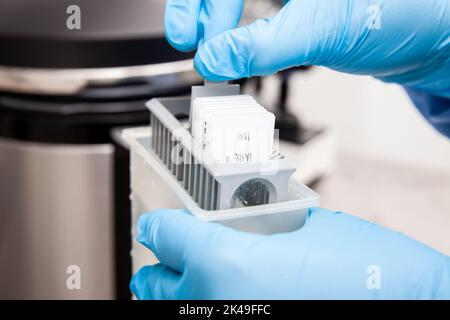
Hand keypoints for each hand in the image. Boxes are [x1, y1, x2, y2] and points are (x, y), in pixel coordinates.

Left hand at [130, 207, 449, 298]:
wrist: (414, 306)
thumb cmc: (371, 271)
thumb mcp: (308, 227)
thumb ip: (261, 227)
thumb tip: (242, 228)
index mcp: (222, 263)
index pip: (164, 234)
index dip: (158, 224)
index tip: (157, 223)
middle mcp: (212, 305)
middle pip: (152, 284)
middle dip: (159, 268)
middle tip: (167, 258)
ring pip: (173, 311)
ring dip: (176, 294)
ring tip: (189, 283)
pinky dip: (205, 307)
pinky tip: (223, 299)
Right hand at [165, 0, 449, 96]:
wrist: (432, 34)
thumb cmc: (401, 12)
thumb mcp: (322, 28)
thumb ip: (263, 45)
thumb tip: (214, 57)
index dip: (200, 1)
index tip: (189, 36)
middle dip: (204, 10)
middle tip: (194, 45)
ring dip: (219, 22)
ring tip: (211, 51)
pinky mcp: (301, 3)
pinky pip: (257, 10)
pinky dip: (241, 30)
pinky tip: (236, 47)